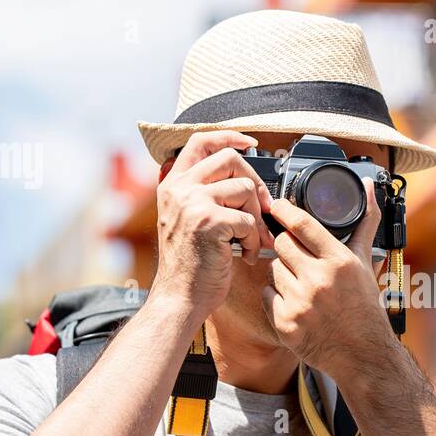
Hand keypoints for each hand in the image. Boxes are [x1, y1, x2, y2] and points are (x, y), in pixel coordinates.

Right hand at [152, 130, 275, 312]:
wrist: (179, 298)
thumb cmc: (190, 266)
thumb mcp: (187, 221)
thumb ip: (204, 195)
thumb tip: (245, 178)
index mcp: (173, 185)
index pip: (201, 141)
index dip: (229, 136)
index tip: (251, 144)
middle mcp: (178, 189)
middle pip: (230, 159)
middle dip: (254, 182)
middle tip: (262, 208)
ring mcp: (191, 203)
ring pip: (243, 188)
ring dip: (256, 217)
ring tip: (251, 239)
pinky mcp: (208, 221)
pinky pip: (248, 220)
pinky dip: (255, 239)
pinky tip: (246, 254)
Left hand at [260, 178, 396, 381]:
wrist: (362, 353)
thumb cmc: (364, 307)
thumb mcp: (365, 263)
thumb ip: (364, 223)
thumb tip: (371, 189)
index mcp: (339, 261)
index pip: (301, 224)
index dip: (284, 210)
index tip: (276, 206)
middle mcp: (319, 280)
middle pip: (281, 244)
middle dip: (286, 247)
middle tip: (297, 257)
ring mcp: (300, 302)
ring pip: (273, 270)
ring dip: (283, 274)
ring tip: (303, 286)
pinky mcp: (285, 323)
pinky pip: (267, 296)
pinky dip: (276, 298)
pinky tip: (295, 304)